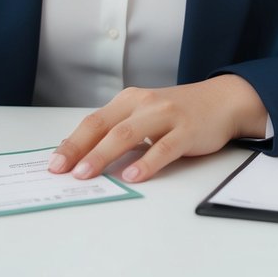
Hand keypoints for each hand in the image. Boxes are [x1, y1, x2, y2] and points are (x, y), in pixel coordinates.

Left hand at [47, 75, 267, 183]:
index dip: (71, 142)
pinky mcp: (186, 130)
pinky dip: (146, 163)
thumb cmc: (179, 112)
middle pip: (103, 127)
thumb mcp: (146, 114)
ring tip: (86, 173)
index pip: (93, 122)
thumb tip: (88, 158)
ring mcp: (165, 115)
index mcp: (128, 101)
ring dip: (103, 155)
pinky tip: (132, 176)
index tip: (54, 162)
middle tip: (61, 169)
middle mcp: (143, 103)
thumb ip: (122, 130)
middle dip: (78, 149)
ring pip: (127, 135)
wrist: (223, 100)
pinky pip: (163, 148)